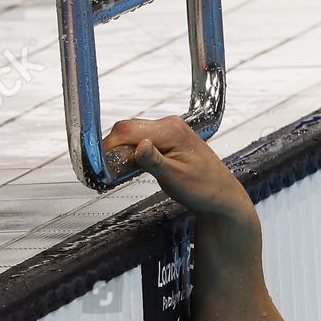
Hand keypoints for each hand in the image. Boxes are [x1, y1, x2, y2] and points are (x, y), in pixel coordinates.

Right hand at [101, 116, 251, 219]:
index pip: (128, 130)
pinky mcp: (167, 138)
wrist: (220, 194)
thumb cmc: (204, 188)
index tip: (100, 164)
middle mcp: (169, 125)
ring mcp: (168, 130)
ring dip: (122, 150)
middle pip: (127, 129)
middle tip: (107, 170)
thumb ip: (154, 161)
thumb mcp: (175, 178)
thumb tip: (138, 146)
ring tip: (118, 170)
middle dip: (114, 148)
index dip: (110, 146)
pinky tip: (130, 165)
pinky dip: (131, 151)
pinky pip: (141, 139)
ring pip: (132, 134)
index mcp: (172, 131)